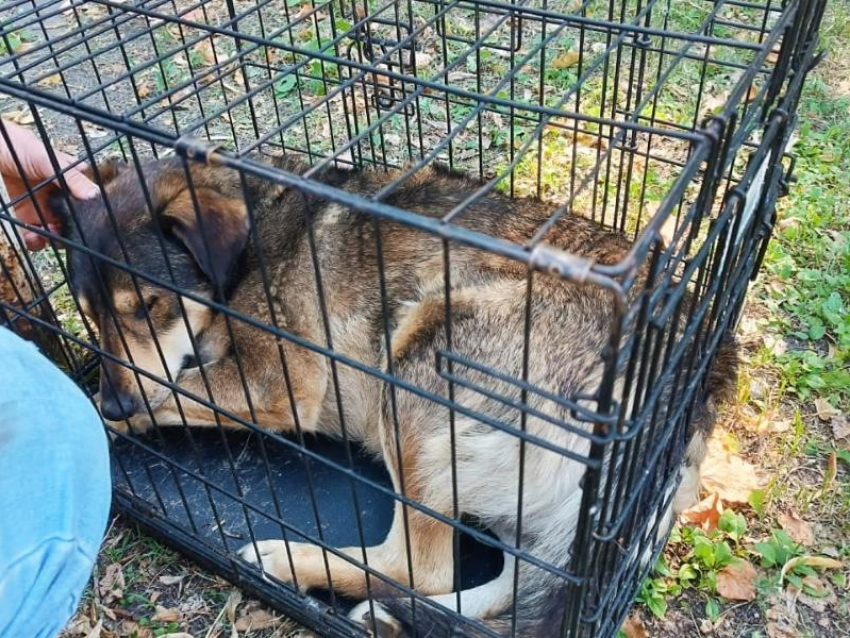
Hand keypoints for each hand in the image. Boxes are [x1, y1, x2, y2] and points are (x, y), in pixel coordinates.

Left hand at [0, 119, 99, 249]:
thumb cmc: (23, 148)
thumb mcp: (51, 160)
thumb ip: (72, 178)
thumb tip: (95, 196)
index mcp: (74, 186)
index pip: (88, 207)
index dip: (89, 219)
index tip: (82, 225)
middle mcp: (63, 201)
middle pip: (75, 225)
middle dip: (71, 234)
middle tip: (61, 232)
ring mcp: (46, 210)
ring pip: (57, 234)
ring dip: (53, 241)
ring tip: (45, 235)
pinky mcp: (27, 217)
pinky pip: (35, 235)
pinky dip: (35, 241)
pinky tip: (32, 237)